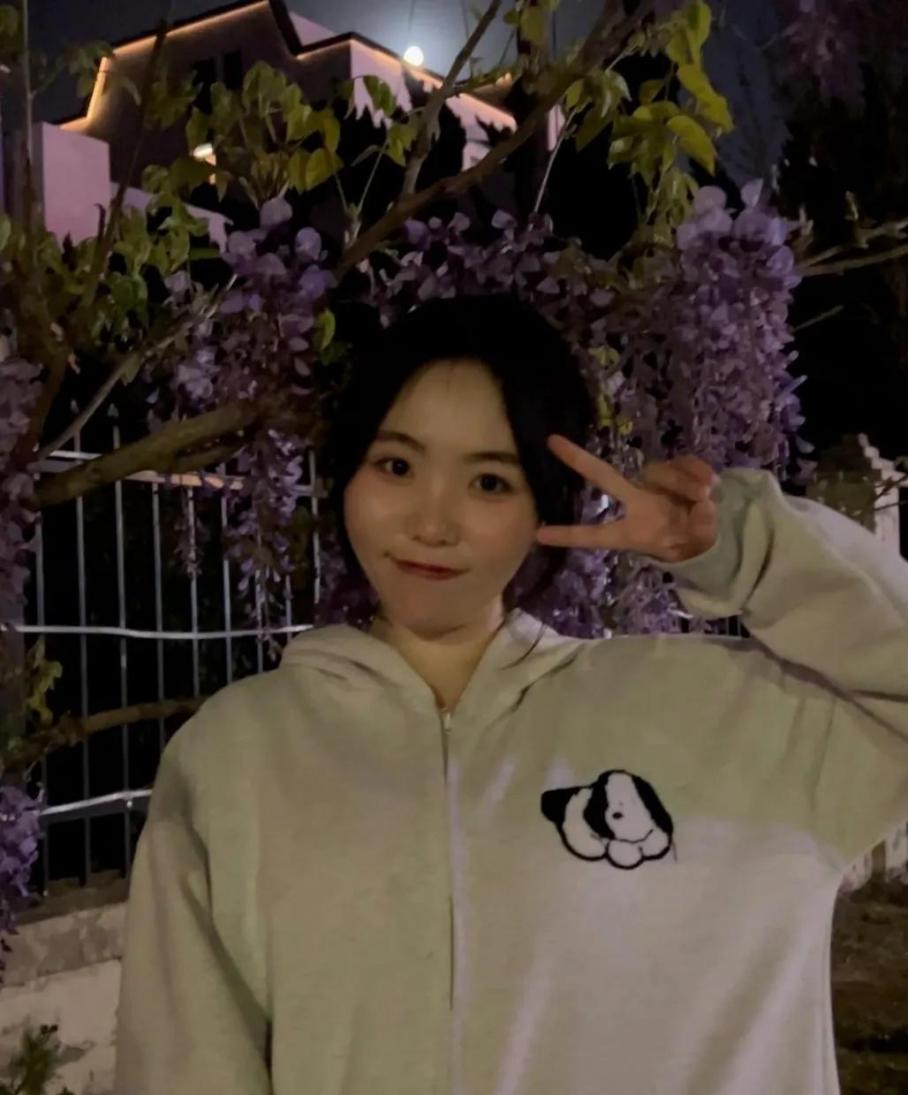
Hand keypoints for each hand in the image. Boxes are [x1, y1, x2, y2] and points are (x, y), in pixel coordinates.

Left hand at [535, 435, 719, 563]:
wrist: (713, 531)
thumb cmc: (690, 543)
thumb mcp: (695, 546)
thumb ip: (700, 528)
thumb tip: (704, 505)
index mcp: (630, 530)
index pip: (595, 534)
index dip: (569, 535)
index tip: (539, 534)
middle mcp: (635, 500)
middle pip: (604, 476)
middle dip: (578, 460)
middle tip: (552, 442)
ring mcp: (652, 482)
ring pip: (661, 471)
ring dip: (686, 483)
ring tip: (705, 497)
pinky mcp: (674, 468)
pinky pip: (684, 462)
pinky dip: (698, 472)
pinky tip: (712, 485)